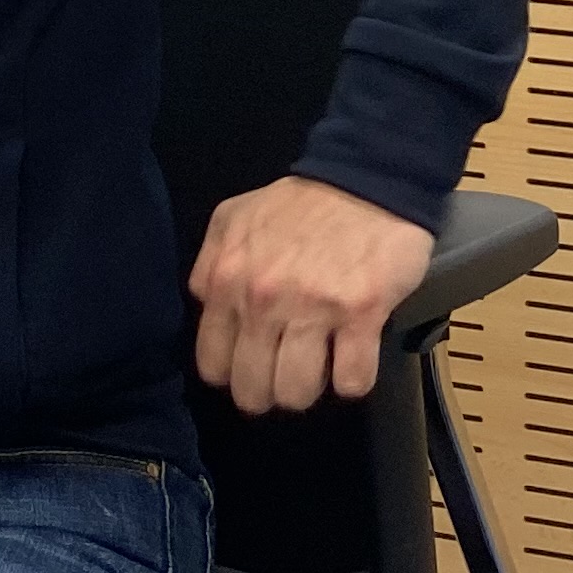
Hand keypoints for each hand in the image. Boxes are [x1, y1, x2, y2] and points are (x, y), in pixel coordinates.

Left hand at [186, 176, 434, 414]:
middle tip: (287, 374)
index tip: (253, 365)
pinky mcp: (361, 314)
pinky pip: (352, 382)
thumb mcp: (234, 220)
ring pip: (297, 393)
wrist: (366, 179)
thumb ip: (209, 263)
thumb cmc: (301, 205)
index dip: (233, 374)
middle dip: (269, 393)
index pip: (213, 365)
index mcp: (227, 280)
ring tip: (321, 366)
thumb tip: (205, 304)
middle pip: (253, 391)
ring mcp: (312, 308)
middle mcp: (262, 300)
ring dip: (310, 390)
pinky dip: (353, 380)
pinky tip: (354, 358)